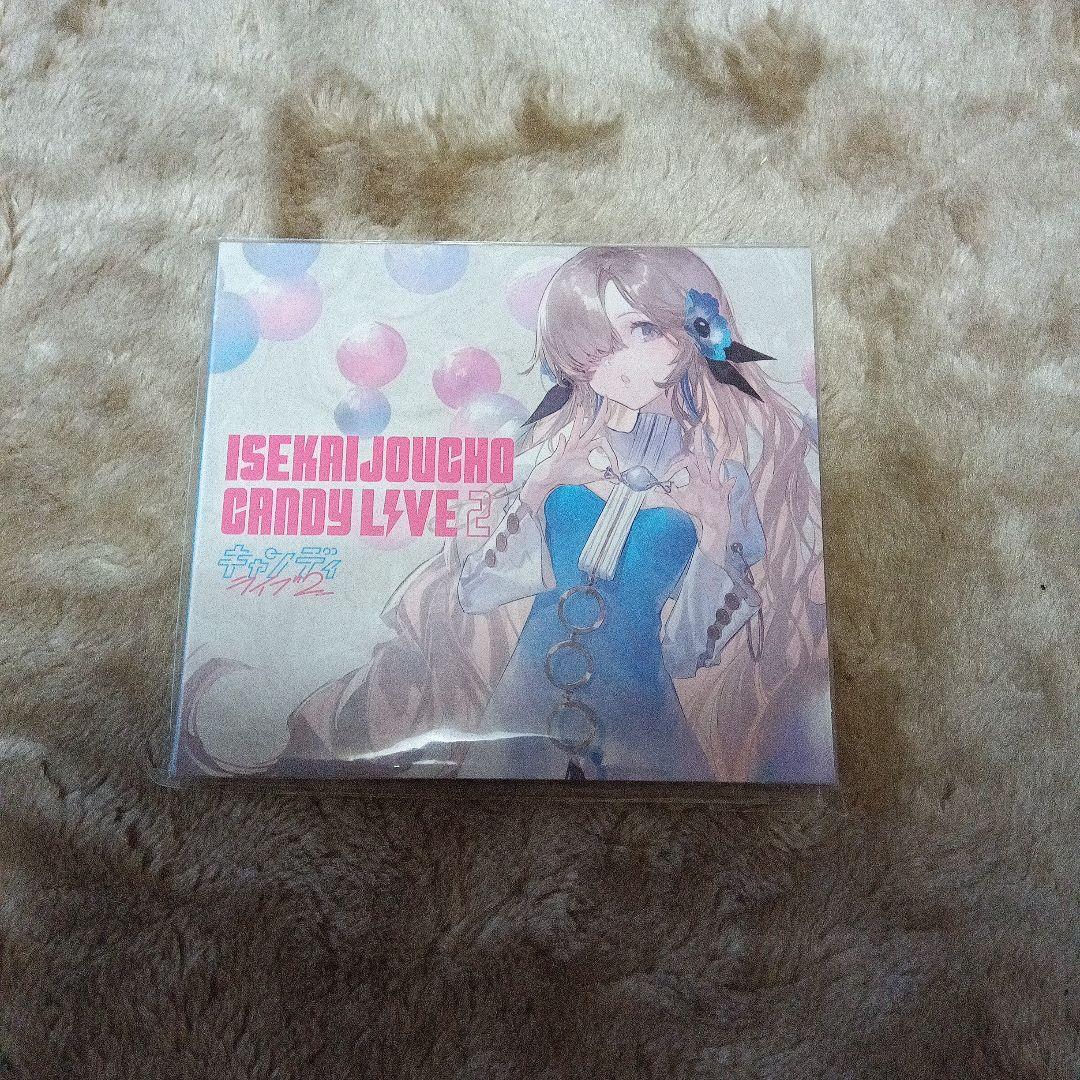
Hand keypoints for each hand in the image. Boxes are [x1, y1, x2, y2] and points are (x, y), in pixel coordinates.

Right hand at [520, 407, 616, 511]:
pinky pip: (560, 447)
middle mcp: (578, 445)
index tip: (616, 469)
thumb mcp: (589, 476)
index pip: (602, 442)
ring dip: (578, 422)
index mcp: (585, 448)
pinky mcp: (557, 456)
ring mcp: (567, 449)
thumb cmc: (568, 475)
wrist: (549, 479)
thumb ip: (603, 475)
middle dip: (600, 415)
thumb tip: (616, 479)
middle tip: (607, 399)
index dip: (611, 454)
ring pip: (574, 433)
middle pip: (591, 428)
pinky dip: (562, 443)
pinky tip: (563, 437)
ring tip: (581, 409)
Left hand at [666, 427, 734, 558]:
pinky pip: (725, 488)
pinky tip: (731, 480)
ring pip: (715, 469)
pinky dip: (728, 485)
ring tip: (723, 446)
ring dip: (718, 458)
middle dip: (699, 442)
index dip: (675, 466)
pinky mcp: (721, 496)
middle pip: (702, 457)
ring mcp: (715, 485)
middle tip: (698, 426)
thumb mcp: (681, 500)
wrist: (712, 522)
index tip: (665, 475)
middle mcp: (705, 477)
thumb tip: (656, 488)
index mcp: (696, 477)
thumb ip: (671, 492)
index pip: (686, 463)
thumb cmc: (699, 508)